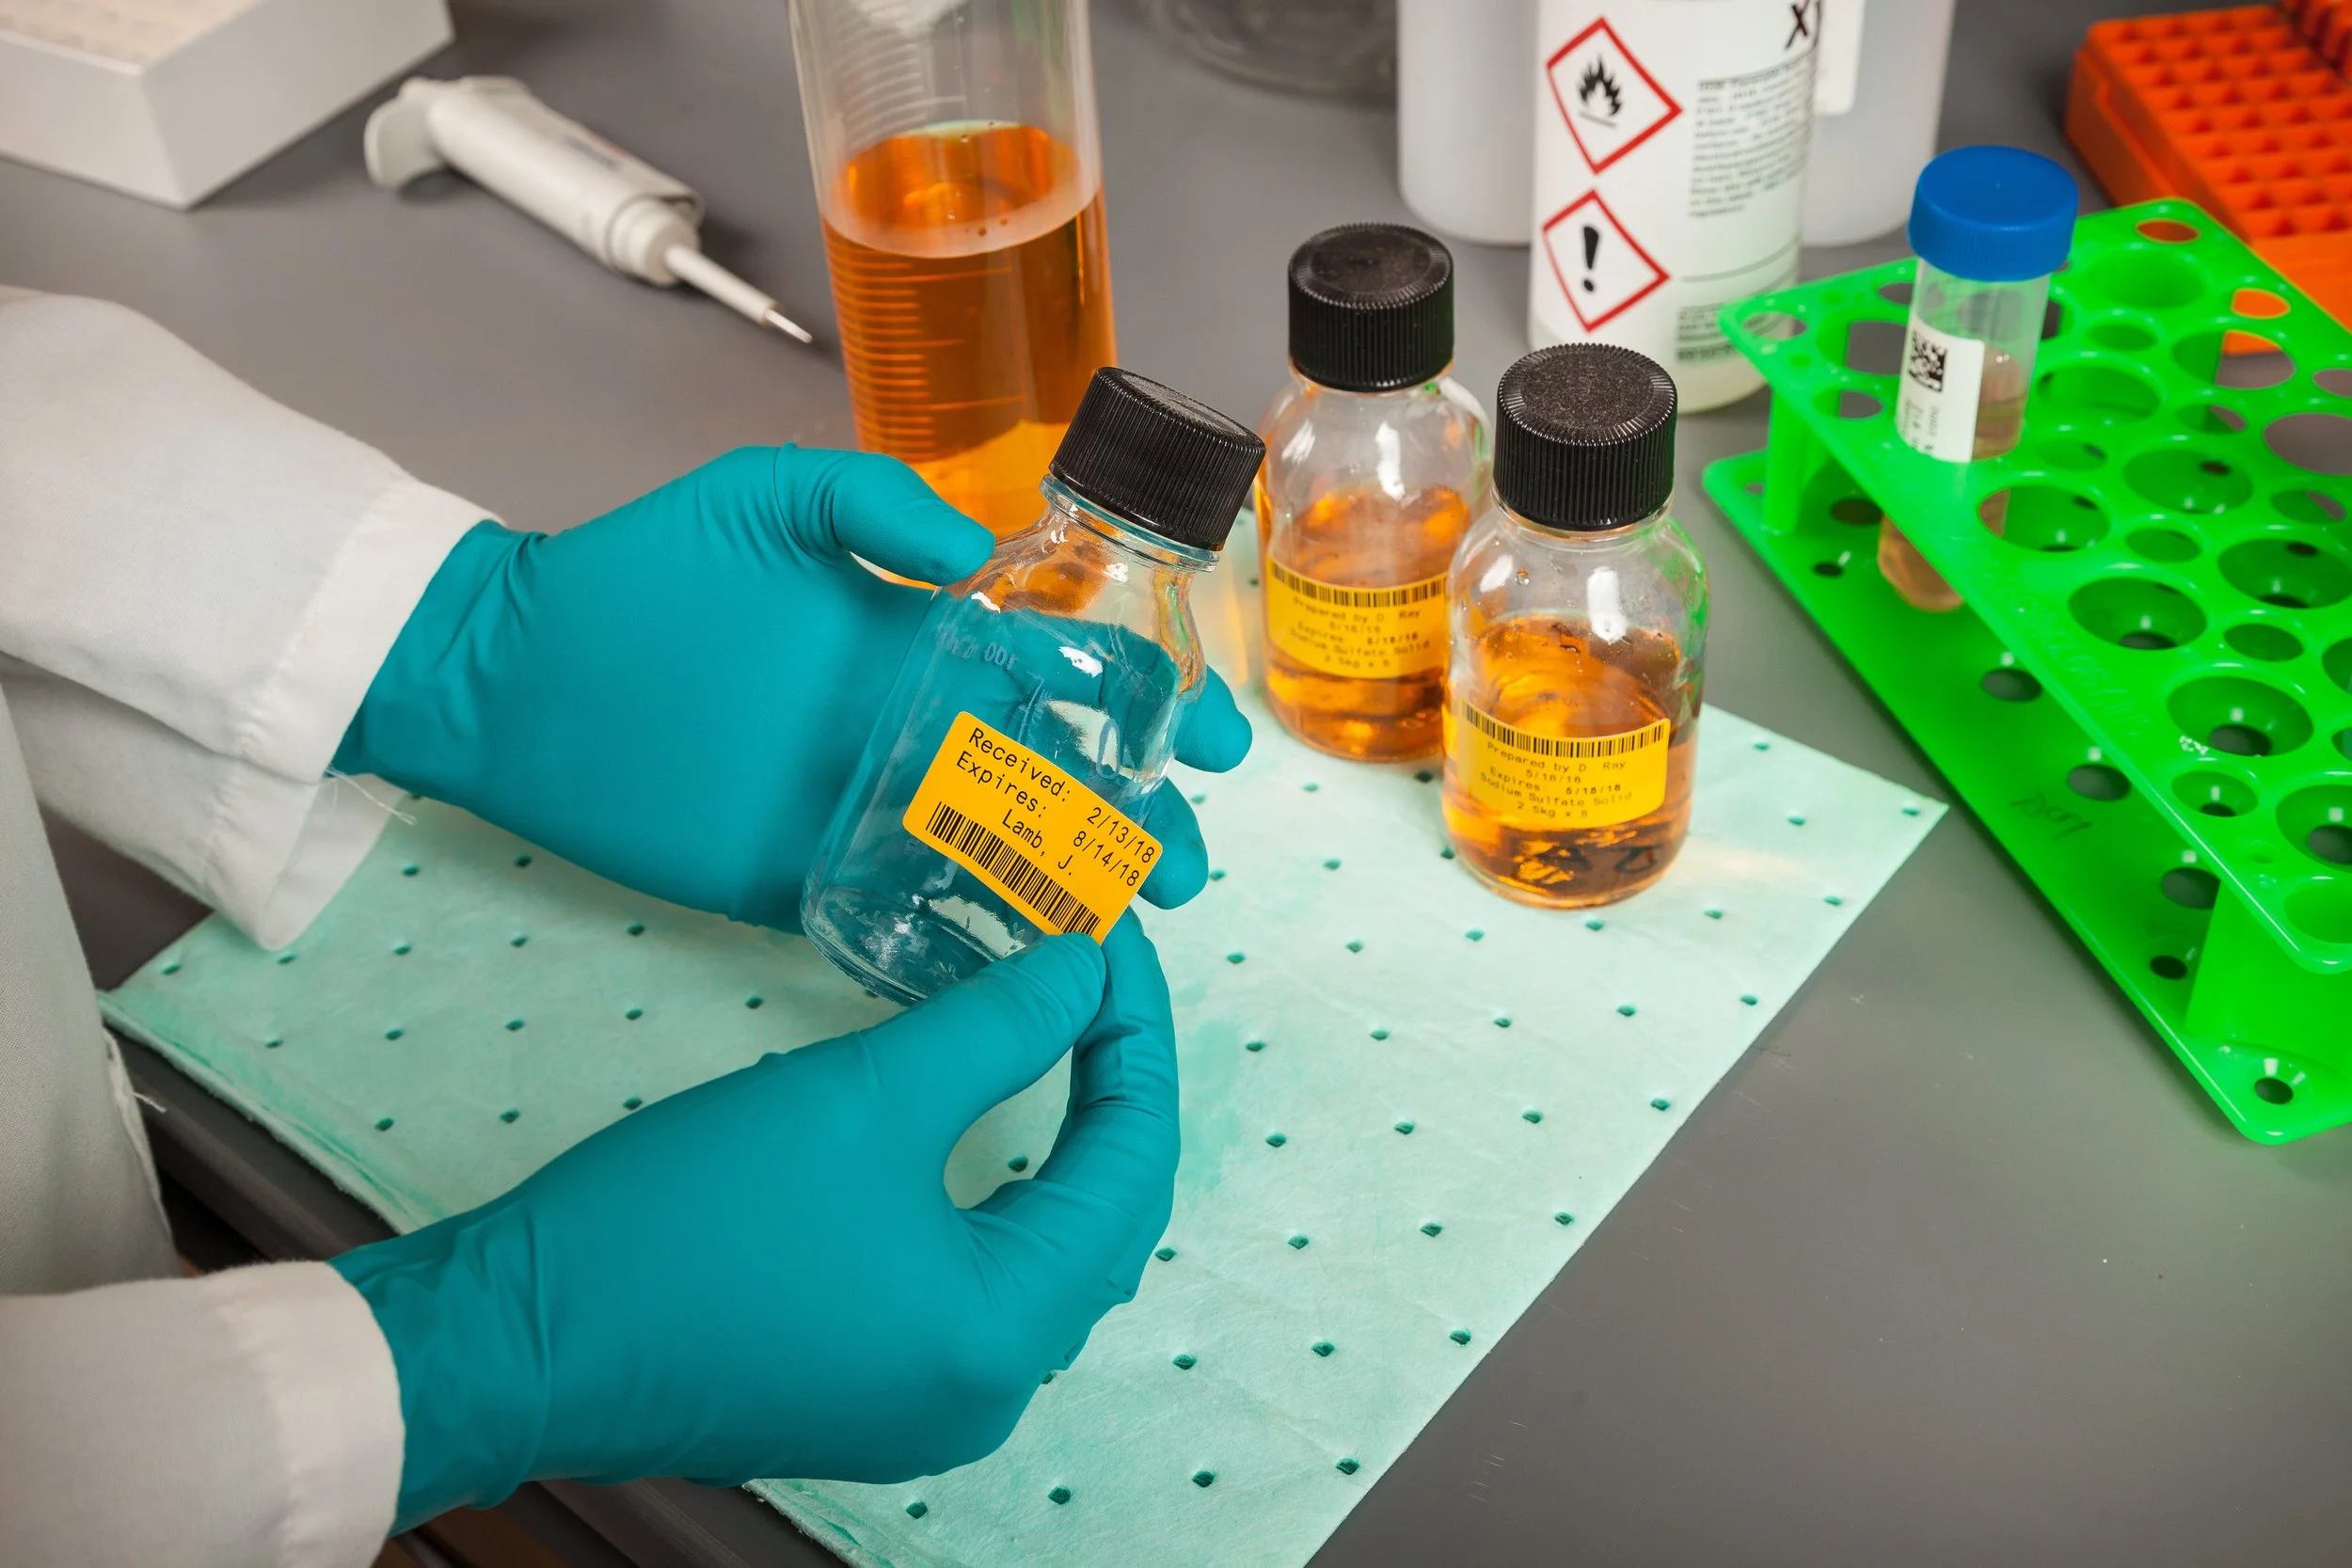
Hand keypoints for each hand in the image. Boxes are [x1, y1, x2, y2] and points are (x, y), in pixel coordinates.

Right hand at [333, 918, 1177, 1527]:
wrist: (519, 1340)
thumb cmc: (688, 1220)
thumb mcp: (862, 1096)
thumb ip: (995, 1027)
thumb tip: (1084, 970)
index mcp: (1004, 1333)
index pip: (1132, 1165)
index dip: (1136, 1036)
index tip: (1113, 939)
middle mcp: (989, 1392)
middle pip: (1103, 1219)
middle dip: (1111, 1088)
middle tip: (1092, 977)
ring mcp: (930, 1407)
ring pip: (1047, 1258)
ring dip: (1062, 1144)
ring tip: (1060, 1033)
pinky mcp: (874, 1395)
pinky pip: (982, 1290)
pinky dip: (1002, 1200)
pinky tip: (989, 1132)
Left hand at [334, 447, 1250, 926]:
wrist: (518, 674)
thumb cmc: (639, 574)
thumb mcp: (758, 499)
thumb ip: (867, 504)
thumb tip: (981, 549)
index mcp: (920, 641)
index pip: (1063, 667)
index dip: (1150, 698)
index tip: (1213, 737)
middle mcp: (913, 728)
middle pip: (1056, 776)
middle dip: (1137, 815)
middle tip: (1185, 860)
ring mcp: (866, 808)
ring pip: (1000, 851)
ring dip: (1076, 884)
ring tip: (1134, 917)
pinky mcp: (808, 879)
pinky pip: (909, 915)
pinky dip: (974, 941)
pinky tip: (1033, 966)